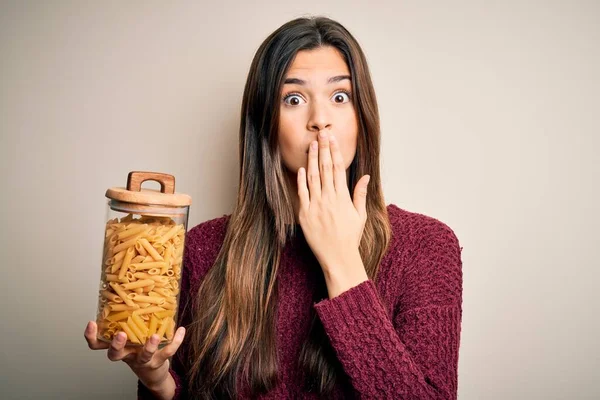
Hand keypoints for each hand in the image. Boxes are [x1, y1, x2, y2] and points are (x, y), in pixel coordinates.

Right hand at [84, 320, 184, 393]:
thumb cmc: (140, 347)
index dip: (91, 336)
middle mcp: (127, 354)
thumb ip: (131, 317)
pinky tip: (181, 330)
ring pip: (143, 356)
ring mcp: (142, 359)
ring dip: (149, 347)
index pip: (98, 344)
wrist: (153, 372)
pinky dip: (175, 341)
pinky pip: (167, 352)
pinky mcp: (158, 362)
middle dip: (116, 345)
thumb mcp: (132, 333)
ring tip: (155, 336)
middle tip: (121, 334)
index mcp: (119, 345)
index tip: (91, 323)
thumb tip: (137, 287)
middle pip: (115, 354)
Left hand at [296, 131, 369, 283]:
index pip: (338, 169)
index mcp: (343, 198)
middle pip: (325, 168)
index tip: (333, 139)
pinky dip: (301, 180)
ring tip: (311, 145)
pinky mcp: (304, 215)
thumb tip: (365, 176)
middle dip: (323, 149)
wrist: (338, 258)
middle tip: (321, 134)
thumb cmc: (350, 237)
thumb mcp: (360, 215)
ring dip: (312, 160)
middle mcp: (329, 199)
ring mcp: (315, 206)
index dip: (335, 152)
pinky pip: (301, 194)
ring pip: (312, 178)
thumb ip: (360, 194)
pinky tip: (302, 168)